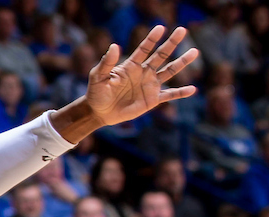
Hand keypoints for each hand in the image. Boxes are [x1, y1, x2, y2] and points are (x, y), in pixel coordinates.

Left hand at [79, 26, 197, 128]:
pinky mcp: (152, 100)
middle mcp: (144, 72)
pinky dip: (180, 93)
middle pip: (161, 55)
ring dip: (182, 62)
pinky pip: (169, 95)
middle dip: (171, 43)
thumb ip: (106, 62)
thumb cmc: (96, 93)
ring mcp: (150, 85)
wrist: (99, 112)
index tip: (160, 27)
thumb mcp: (98, 77)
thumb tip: (114, 46)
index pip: (144, 49)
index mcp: (131, 65)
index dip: (151, 39)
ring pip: (169, 71)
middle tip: (182, 30)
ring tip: (195, 52)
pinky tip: (192, 89)